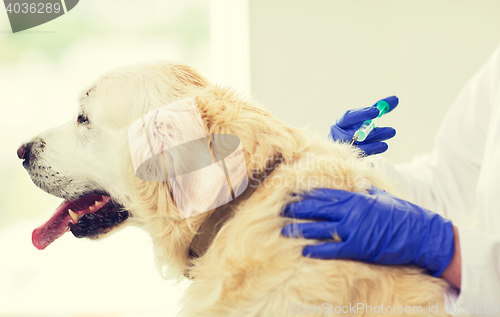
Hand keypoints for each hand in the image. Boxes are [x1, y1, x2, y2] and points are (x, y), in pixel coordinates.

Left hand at [281, 187, 454, 276]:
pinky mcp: (357, 247)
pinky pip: (332, 249)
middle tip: (280, 208)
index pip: (324, 193)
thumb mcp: (380, 196)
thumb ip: (363, 190)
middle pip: (316, 208)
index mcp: (355, 197)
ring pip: (319, 227)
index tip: (291, 192)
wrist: (420, 232)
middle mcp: (350, 211)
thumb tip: (354, 182)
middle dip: (297, 208)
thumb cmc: (400, 213)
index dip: (305, 193)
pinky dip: (317, 249)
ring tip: (283, 230)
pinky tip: (304, 250)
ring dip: (300, 229)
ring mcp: (353, 229)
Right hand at [329, 96, 397, 154]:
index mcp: (340, 123)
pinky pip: (361, 155)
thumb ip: (379, 108)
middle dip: (372, 130)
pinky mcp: (350, 159)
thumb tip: (396, 98)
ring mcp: (343, 149)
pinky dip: (373, 149)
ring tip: (390, 135)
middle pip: (354, 134)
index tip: (377, 111)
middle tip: (391, 128)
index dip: (361, 114)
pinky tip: (383, 146)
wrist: (349, 148)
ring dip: (375, 141)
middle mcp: (339, 136)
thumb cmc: (358, 129)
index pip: (349, 117)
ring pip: (359, 145)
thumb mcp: (367, 118)